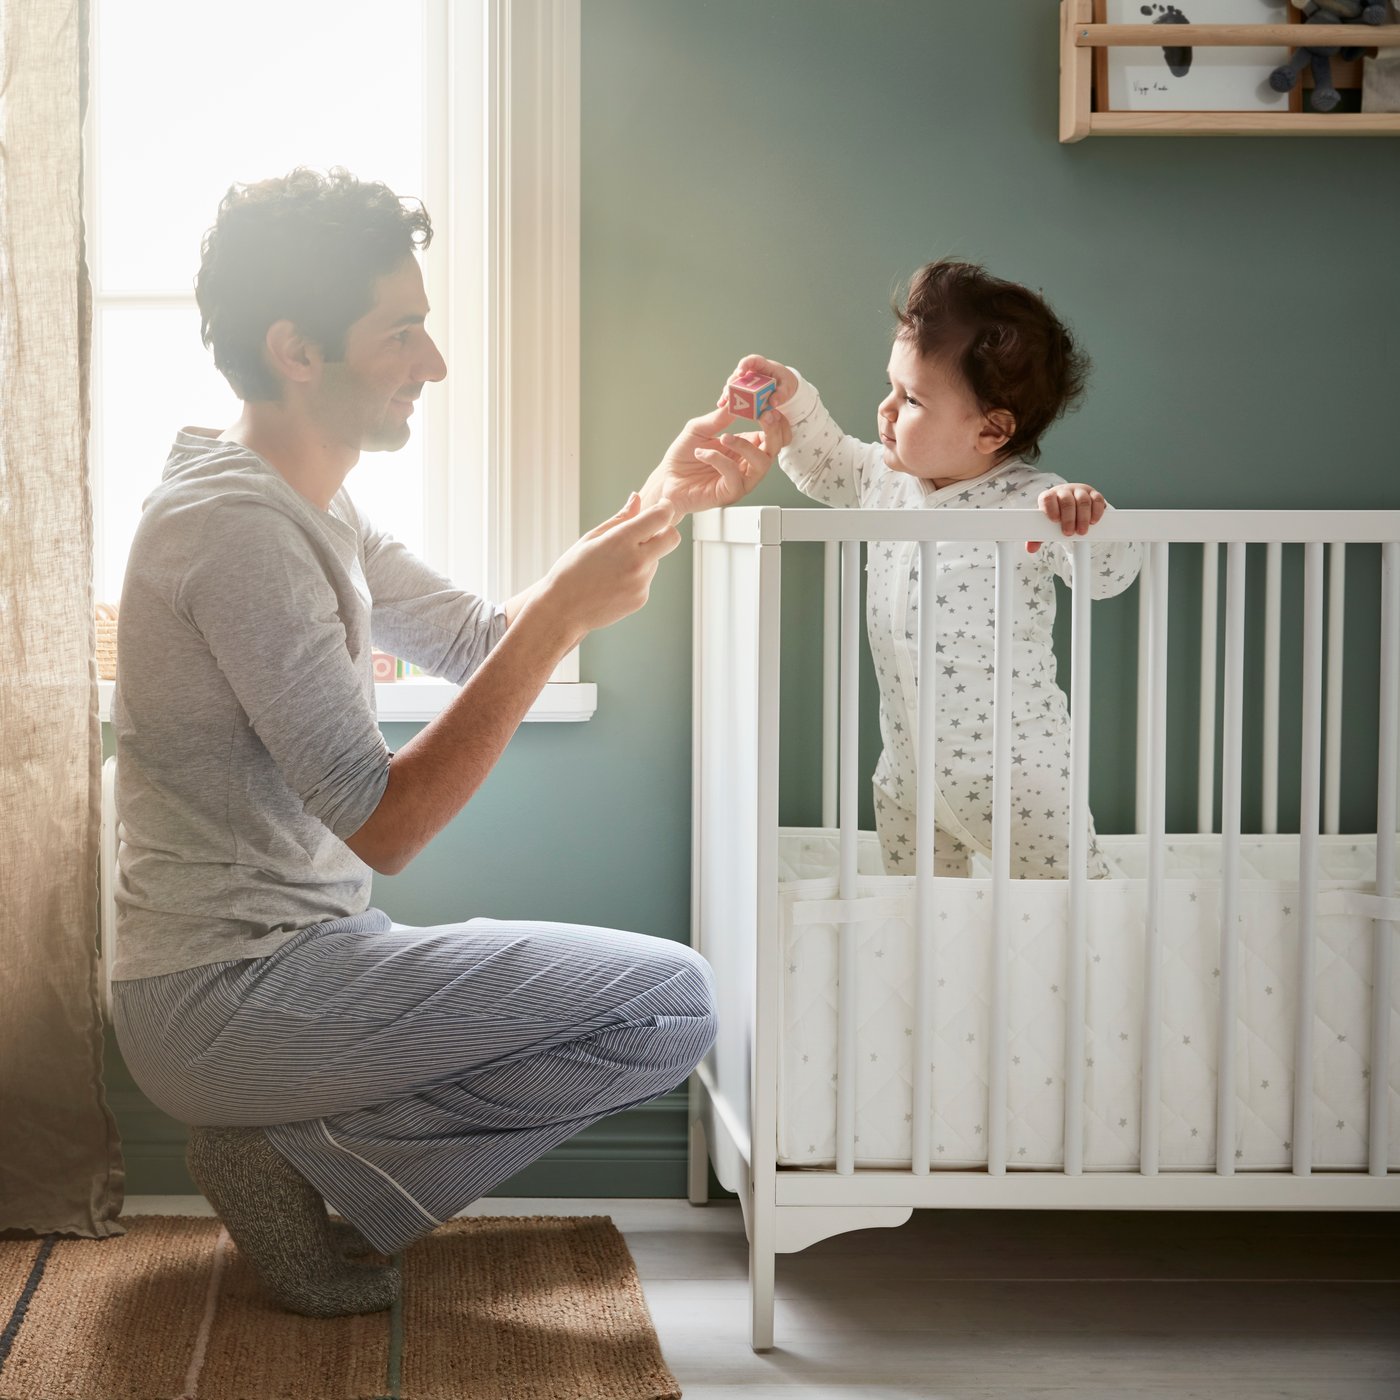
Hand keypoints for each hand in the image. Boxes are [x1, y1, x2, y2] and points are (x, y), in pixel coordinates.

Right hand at [539, 495, 681, 640]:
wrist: (563, 610)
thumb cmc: (571, 571)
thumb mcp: (591, 538)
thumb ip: (620, 518)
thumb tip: (637, 499)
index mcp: (621, 541)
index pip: (660, 517)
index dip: (664, 509)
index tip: (661, 507)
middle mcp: (636, 562)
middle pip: (672, 538)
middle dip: (665, 532)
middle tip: (649, 532)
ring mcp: (640, 583)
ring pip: (656, 559)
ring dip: (644, 556)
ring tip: (613, 566)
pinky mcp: (641, 598)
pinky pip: (647, 579)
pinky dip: (636, 576)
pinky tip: (613, 581)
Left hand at [641, 402, 790, 516]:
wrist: (667, 480)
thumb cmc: (683, 457)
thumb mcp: (699, 429)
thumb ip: (719, 417)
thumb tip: (736, 399)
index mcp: (744, 446)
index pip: (770, 433)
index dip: (774, 420)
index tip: (767, 404)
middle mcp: (746, 464)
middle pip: (774, 449)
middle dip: (773, 431)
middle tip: (765, 415)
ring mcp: (740, 480)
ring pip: (761, 464)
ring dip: (745, 446)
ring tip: (724, 437)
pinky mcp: (729, 493)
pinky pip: (734, 476)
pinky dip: (719, 461)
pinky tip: (702, 453)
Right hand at [713, 353, 798, 412]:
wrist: (783, 386)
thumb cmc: (784, 383)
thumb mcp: (786, 388)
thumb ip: (781, 394)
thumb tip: (773, 403)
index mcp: (762, 365)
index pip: (751, 360)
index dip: (744, 365)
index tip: (740, 373)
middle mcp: (750, 371)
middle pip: (738, 374)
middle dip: (732, 383)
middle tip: (728, 393)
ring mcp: (745, 380)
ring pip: (733, 383)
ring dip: (727, 392)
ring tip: (724, 401)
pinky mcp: (743, 389)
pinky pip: (734, 392)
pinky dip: (728, 398)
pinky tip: (721, 405)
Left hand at [1029, 483, 1105, 553]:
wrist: (1071, 506)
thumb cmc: (1056, 516)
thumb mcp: (1046, 526)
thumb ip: (1037, 537)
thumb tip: (1030, 549)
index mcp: (1049, 497)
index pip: (1048, 498)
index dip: (1051, 508)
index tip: (1055, 520)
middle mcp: (1064, 491)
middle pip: (1067, 501)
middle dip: (1069, 518)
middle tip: (1069, 533)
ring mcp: (1079, 491)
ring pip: (1083, 501)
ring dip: (1083, 517)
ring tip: (1082, 531)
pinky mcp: (1093, 494)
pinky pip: (1097, 500)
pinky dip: (1096, 511)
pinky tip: (1093, 521)